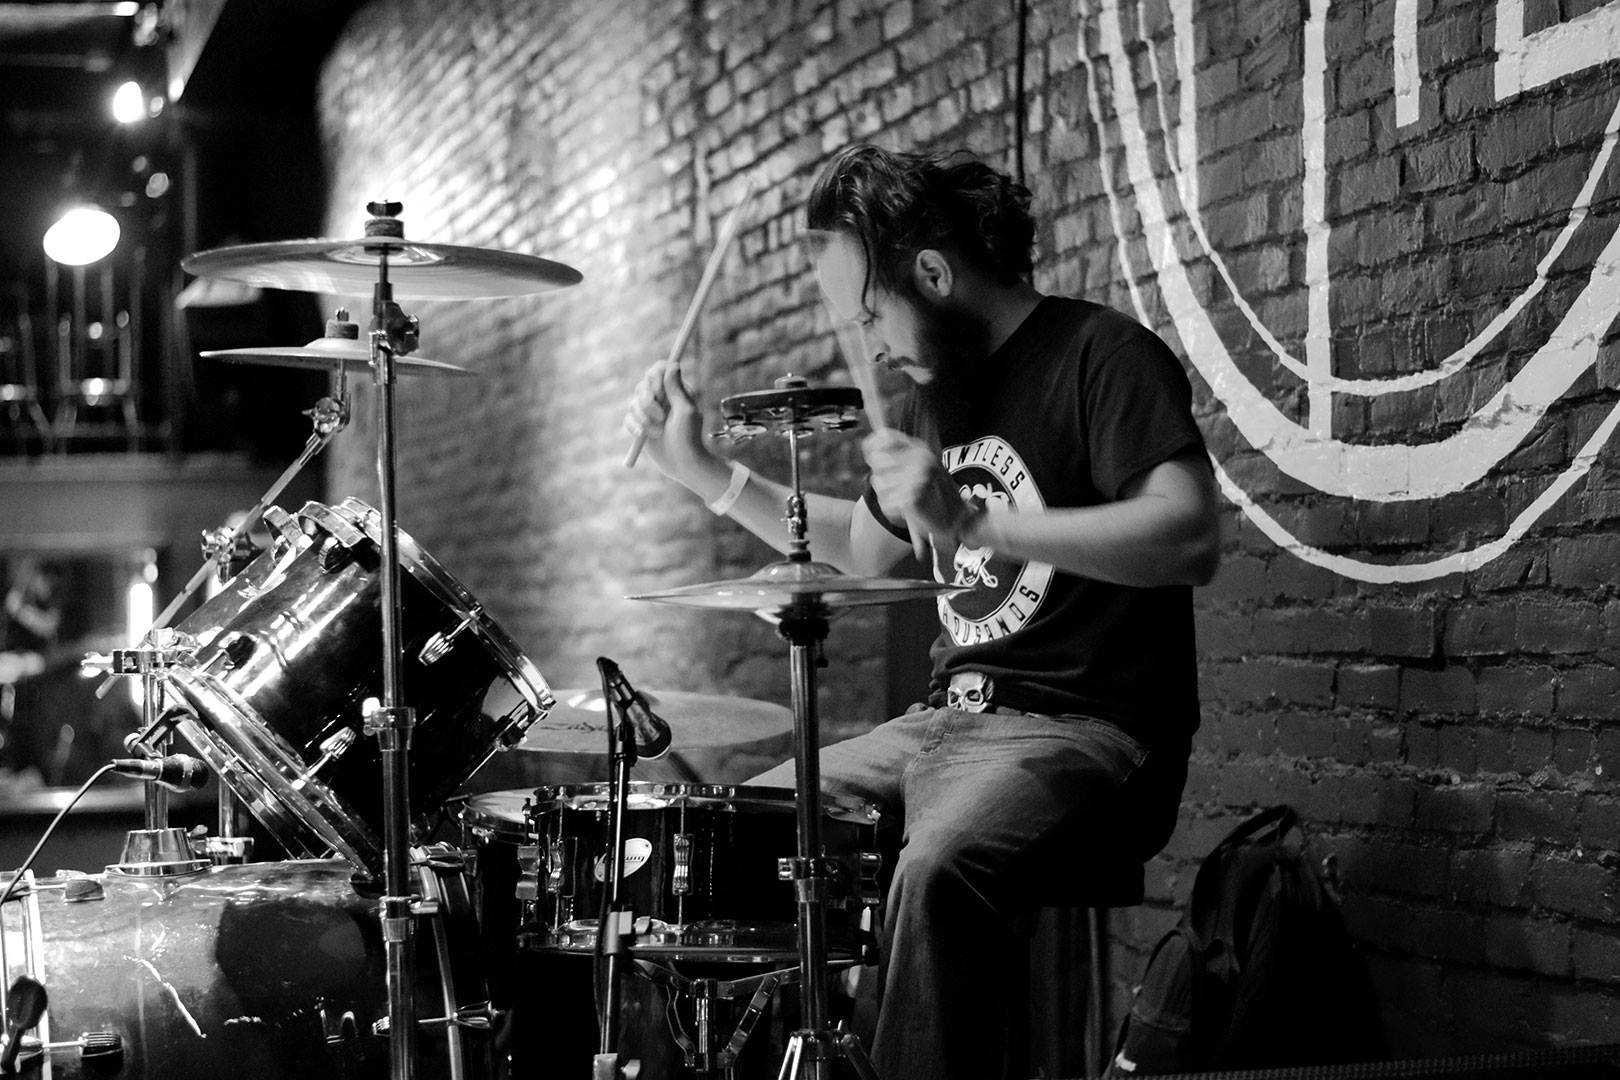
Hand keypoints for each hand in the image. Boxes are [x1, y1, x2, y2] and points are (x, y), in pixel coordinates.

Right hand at [624, 361, 709, 480]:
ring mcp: (648, 411)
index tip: (658, 391)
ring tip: (658, 431)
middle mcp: (660, 398)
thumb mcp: (686, 411)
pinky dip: (635, 427)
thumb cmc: (688, 437)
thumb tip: (673, 364)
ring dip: (644, 418)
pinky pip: (628, 418)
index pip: (659, 370)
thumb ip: (677, 389)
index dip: (655, 377)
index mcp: (675, 390)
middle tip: (661, 417)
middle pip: (642, 384)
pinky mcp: (639, 424)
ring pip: (633, 403)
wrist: (681, 463)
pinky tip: (644, 436)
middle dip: (648, 401)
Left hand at [862, 430, 971, 547]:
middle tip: (897, 484)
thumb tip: (873, 447)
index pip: (884, 436)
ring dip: (886, 494)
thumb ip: (900, 454)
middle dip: (880, 473)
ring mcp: (916, 477)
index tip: (872, 455)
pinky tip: (907, 509)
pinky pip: (884, 501)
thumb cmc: (936, 492)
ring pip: (877, 482)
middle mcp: (919, 459)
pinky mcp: (911, 497)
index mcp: (921, 448)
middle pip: (876, 459)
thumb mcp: (922, 465)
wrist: (957, 518)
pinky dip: (891, 508)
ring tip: (905, 497)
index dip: (872, 446)